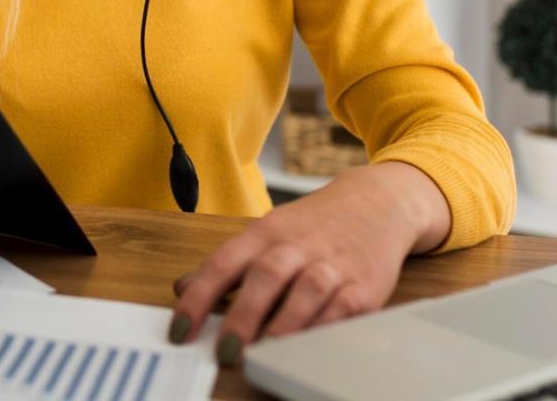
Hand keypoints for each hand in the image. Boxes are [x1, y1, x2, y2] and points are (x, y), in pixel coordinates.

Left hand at [169, 161, 449, 365]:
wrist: (376, 202)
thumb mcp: (265, 234)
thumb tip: (183, 288)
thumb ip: (227, 264)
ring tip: (264, 354)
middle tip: (224, 350)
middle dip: (243, 316)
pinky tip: (308, 348)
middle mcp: (295, 246)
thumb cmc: (313, 225)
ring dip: (284, 325)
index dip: (198, 298)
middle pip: (265, 276)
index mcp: (264, 233)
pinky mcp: (362, 286)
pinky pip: (342, 310)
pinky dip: (325, 329)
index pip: (223, 263)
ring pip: (306, 292)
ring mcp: (330, 265)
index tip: (180, 329)